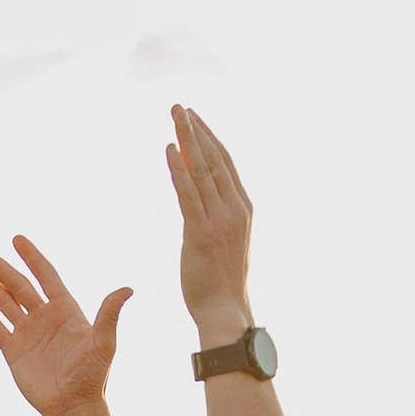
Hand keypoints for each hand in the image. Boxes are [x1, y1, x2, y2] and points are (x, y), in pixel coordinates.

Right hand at [0, 239, 130, 415]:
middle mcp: (45, 318)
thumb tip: (127, 288)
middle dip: (2, 269)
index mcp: (66, 310)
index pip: (46, 276)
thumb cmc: (93, 375)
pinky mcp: (13, 350)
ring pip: (4, 302)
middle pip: (19, 286)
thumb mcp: (104, 342)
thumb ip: (109, 313)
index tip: (17, 239)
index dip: (32, 257)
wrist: (73, 407)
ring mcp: (27, 333)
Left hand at [166, 105, 254, 346]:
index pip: (225, 163)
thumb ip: (217, 214)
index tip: (194, 116)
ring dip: (187, 140)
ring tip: (174, 115)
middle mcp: (234, 209)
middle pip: (214, 159)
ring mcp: (219, 220)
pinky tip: (170, 149)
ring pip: (201, 170)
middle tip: (179, 106)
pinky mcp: (200, 233)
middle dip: (196, 130)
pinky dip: (179, 169)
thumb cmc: (221, 280)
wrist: (224, 310)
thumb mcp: (225, 240)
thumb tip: (201, 196)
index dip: (209, 136)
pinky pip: (188, 194)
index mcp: (243, 209)